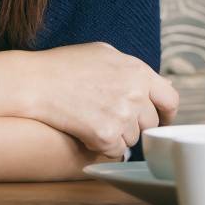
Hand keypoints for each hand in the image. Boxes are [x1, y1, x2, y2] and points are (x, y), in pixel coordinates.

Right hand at [22, 43, 178, 157]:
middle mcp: (135, 93)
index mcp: (138, 71)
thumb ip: (132, 68)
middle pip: (150, 123)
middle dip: (133, 124)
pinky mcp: (106, 134)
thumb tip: (156, 84)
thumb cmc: (63, 65)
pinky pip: (116, 151)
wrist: (34, 82)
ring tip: (91, 120)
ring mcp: (122, 115)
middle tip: (109, 118)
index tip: (159, 120)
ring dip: (116, 136)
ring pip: (132, 139)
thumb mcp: (103, 53)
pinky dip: (102, 146)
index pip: (170, 99)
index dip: (166, 113)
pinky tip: (85, 132)